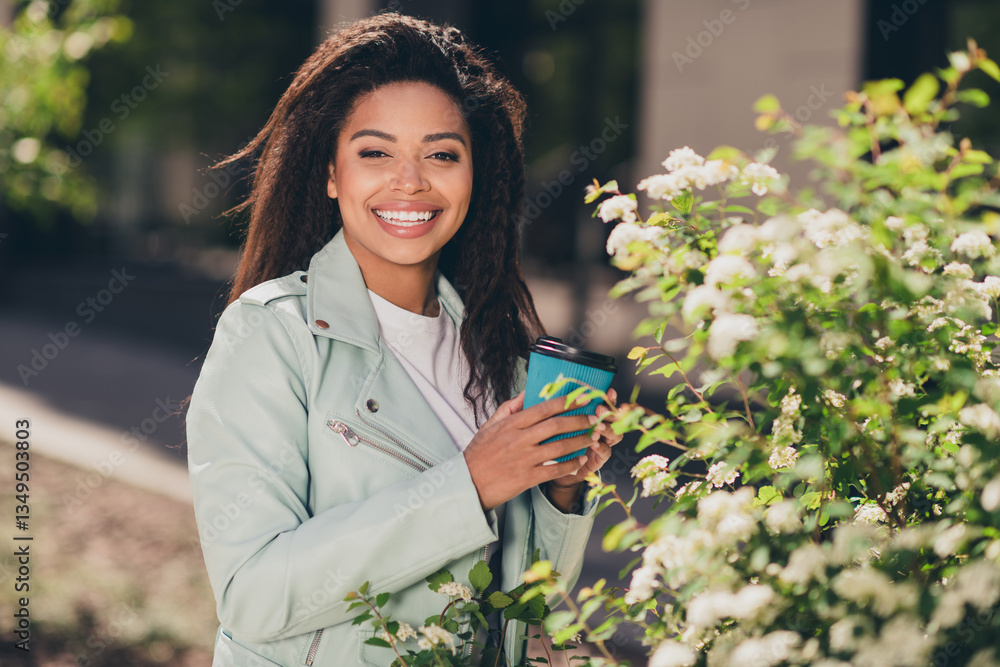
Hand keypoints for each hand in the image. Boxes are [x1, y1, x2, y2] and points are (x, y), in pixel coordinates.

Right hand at [463, 390, 594, 510]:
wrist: (467, 483)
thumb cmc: (479, 454)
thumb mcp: (489, 425)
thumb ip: (509, 408)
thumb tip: (527, 392)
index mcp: (511, 424)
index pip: (543, 408)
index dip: (565, 402)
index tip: (581, 398)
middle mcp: (519, 440)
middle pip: (556, 426)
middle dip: (579, 420)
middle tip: (594, 418)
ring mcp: (524, 459)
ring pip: (559, 447)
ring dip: (579, 442)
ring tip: (592, 438)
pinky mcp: (527, 478)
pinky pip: (554, 470)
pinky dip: (570, 465)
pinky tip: (580, 461)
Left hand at [545, 388, 622, 511]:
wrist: (548, 469)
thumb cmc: (545, 441)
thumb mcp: (542, 423)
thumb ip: (542, 407)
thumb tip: (531, 390)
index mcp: (587, 415)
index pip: (603, 402)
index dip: (607, 397)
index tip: (607, 391)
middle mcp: (597, 427)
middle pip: (613, 417)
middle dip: (610, 411)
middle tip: (601, 408)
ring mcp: (599, 443)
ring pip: (614, 434)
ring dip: (608, 429)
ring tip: (598, 426)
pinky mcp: (597, 459)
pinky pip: (605, 453)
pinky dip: (601, 448)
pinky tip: (595, 444)